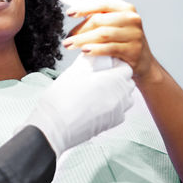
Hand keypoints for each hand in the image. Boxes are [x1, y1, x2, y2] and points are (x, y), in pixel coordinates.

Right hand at [21, 54, 135, 156]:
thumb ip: (87, 62)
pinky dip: (113, 106)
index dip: (115, 64)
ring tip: (100, 91)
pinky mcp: (111, 124)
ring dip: (117, 92)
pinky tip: (97, 104)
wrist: (54, 126)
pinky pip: (119, 111)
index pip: (125, 68)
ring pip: (126, 98)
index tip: (104, 64)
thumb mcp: (74, 72)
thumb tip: (90, 56)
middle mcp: (119, 96)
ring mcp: (117, 112)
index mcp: (113, 81)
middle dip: (118, 78)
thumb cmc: (61, 100)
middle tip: (101, 76)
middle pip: (128, 83)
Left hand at [63, 0, 154, 80]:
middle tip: (68, 37)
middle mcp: (132, 19)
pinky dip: (95, 49)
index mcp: (126, 9)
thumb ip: (101, 19)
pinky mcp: (133, 50)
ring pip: (102, 34)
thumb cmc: (125, 43)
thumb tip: (77, 19)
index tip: (70, 13)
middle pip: (99, 20)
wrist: (144, 62)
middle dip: (79, 29)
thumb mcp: (116, 26)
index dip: (84, 8)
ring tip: (71, 45)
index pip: (102, 4)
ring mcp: (134, 35)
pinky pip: (110, 48)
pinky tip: (85, 50)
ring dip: (82, 40)